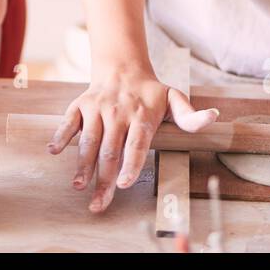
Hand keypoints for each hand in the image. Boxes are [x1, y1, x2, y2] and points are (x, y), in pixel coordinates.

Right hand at [48, 64, 218, 213]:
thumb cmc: (150, 92)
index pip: (136, 143)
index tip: (125, 184)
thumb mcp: (174, 99)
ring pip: (89, 140)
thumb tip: (213, 117)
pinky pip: (68, 121)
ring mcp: (97, 108)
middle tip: (99, 203)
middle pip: (111, 149)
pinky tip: (55, 151)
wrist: (122, 66)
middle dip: (104, 179)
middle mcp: (118, 112)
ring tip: (79, 186)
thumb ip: (190, 116)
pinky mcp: (80, 106)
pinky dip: (61, 135)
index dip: (130, 163)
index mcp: (142, 115)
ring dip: (82, 164)